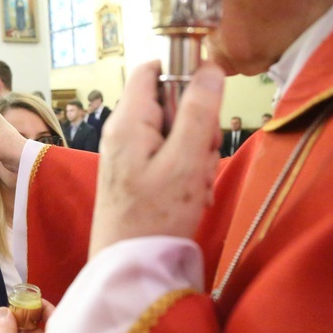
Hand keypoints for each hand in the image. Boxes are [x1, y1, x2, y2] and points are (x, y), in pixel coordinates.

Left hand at [90, 61, 223, 256]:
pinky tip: (192, 194)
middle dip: (197, 125)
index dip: (184, 75)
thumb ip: (198, 112)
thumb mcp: (185, 160)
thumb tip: (209, 68)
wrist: (129, 264)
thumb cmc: (154, 216)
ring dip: (195, 153)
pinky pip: (168, 155)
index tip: (206, 102)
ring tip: (196, 183)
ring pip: (174, 131)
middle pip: (170, 102)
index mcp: (129, 119)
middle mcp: (123, 130)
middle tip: (203, 156)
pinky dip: (185, 170)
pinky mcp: (135, 171)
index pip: (153, 69)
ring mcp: (128, 152)